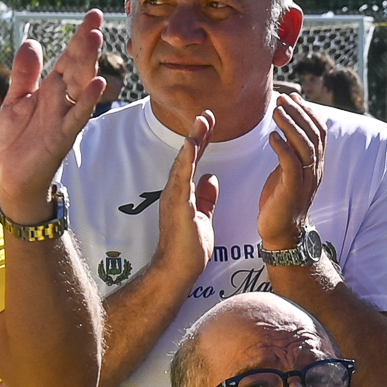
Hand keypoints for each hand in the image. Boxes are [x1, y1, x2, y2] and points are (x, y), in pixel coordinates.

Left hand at [0, 11, 107, 216]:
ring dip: (88, 63)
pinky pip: (78, 116)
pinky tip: (98, 84)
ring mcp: (64, 118)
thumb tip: (32, 41)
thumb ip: (25, 73)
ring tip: (95, 39)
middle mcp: (61, 101)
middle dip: (85, 44)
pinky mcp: (62, 136)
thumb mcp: (15, 100)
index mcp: (51, 90)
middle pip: (76, 67)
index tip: (92, 15)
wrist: (14, 178)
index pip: (68, 58)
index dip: (78, 37)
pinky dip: (88, 101)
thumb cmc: (18, 142)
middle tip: (94, 20)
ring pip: (79, 86)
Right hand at [154, 111, 216, 279]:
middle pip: (187, 157)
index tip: (208, 125)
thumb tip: (211, 179)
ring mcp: (174, 197)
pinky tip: (192, 143)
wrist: (176, 272)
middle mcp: (176, 192)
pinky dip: (186, 159)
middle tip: (207, 114)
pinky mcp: (177, 205)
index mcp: (183, 195)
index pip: (193, 163)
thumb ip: (206, 198)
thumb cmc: (188, 250)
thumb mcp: (203, 218)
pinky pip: (182, 177)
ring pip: (183, 162)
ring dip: (193, 140)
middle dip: (197, 134)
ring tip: (202, 120)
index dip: (201, 143)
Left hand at [259, 94, 324, 249]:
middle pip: (314, 135)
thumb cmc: (280, 201)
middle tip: (283, 99)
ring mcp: (306, 181)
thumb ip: (290, 152)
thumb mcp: (287, 172)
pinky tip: (272, 136)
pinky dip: (282, 147)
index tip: (293, 97)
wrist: (281, 233)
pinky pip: (291, 164)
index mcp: (316, 165)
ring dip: (290, 125)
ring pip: (305, 146)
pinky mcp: (292, 190)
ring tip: (276, 111)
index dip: (308, 112)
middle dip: (299, 113)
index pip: (319, 132)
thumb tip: (285, 131)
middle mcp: (315, 171)